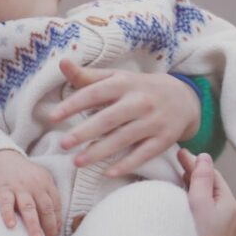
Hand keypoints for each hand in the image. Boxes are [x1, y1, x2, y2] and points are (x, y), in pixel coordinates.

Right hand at [0, 148, 61, 235]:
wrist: (1, 159)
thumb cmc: (23, 177)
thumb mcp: (39, 181)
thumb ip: (46, 198)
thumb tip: (54, 226)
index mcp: (47, 183)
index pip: (56, 205)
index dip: (57, 222)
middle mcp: (35, 185)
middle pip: (45, 207)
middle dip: (49, 226)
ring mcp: (19, 187)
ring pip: (29, 207)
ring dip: (33, 224)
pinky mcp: (3, 188)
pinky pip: (6, 202)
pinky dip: (8, 214)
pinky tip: (11, 226)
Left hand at [52, 61, 201, 176]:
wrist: (183, 98)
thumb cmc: (139, 88)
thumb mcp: (117, 78)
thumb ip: (87, 76)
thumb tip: (61, 63)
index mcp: (125, 83)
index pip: (95, 93)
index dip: (73, 104)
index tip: (53, 116)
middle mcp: (140, 101)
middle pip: (109, 118)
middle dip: (85, 132)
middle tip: (63, 144)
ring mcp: (154, 121)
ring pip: (124, 138)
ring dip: (100, 151)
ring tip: (77, 161)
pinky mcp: (164, 139)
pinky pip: (144, 153)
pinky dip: (127, 164)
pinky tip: (108, 172)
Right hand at [180, 149, 235, 235]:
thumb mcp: (199, 204)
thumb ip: (202, 179)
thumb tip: (205, 157)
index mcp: (229, 207)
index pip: (213, 176)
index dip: (195, 162)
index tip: (179, 152)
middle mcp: (229, 220)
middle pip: (211, 190)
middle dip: (195, 175)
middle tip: (176, 162)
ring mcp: (220, 234)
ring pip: (207, 204)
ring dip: (193, 190)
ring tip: (177, 180)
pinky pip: (202, 218)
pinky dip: (192, 206)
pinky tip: (180, 206)